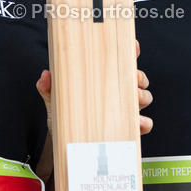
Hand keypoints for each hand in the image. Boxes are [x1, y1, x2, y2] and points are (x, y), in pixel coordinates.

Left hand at [36, 40, 152, 134]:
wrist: (65, 146)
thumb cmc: (64, 118)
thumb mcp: (54, 101)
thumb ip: (48, 88)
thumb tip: (46, 74)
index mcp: (103, 81)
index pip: (120, 62)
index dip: (130, 51)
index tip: (132, 45)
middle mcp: (117, 93)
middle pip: (138, 78)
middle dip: (139, 76)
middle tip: (133, 77)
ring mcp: (125, 111)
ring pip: (145, 98)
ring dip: (143, 96)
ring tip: (135, 98)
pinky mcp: (128, 129)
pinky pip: (143, 125)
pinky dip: (144, 123)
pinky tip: (138, 122)